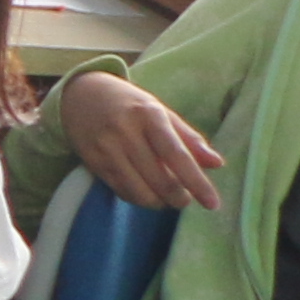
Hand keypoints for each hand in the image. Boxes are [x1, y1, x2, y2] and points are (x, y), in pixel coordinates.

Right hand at [60, 67, 226, 210]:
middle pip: (159, 178)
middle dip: (178, 197)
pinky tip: (145, 192)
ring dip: (158, 201)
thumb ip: (189, 138)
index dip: (196, 182)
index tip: (213, 204)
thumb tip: (218, 164)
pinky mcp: (93, 162)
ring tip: (166, 198)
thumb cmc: (130, 104)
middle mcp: (126, 132)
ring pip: (139, 190)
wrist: (81, 95)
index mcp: (149, 116)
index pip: (177, 155)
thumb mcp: (161, 112)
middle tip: (185, 200)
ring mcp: (106, 148)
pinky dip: (138, 198)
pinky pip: (121, 190)